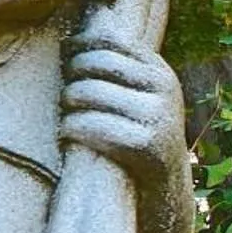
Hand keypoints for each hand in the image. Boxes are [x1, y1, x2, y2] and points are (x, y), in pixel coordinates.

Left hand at [62, 36, 185, 182]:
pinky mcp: (146, 144)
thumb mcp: (142, 99)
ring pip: (87, 92)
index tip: (63, 58)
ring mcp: (157, 115)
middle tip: (64, 97)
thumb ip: (121, 72)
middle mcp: (163, 88)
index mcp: (160, 72)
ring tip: (65, 118)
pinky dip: (70, 129)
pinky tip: (67, 135)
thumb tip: (69, 42)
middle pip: (95, 63)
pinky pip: (89, 125)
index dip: (78, 46)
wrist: (168, 191)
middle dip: (70, 77)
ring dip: (66, 106)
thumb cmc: (140, 139)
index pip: (109, 41)